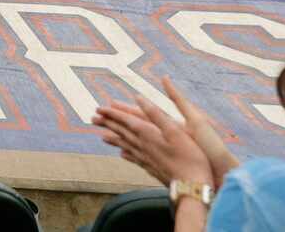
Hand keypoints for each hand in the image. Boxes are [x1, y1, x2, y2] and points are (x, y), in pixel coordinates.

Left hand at [93, 95, 217, 188]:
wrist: (192, 187)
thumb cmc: (189, 157)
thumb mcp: (175, 130)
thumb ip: (155, 114)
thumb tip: (138, 98)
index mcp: (148, 134)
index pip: (125, 120)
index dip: (112, 113)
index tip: (98, 108)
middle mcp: (143, 146)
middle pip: (121, 132)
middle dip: (107, 124)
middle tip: (93, 119)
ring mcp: (146, 159)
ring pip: (125, 146)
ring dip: (114, 139)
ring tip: (103, 136)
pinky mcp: (152, 169)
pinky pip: (134, 159)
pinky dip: (126, 154)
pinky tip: (123, 155)